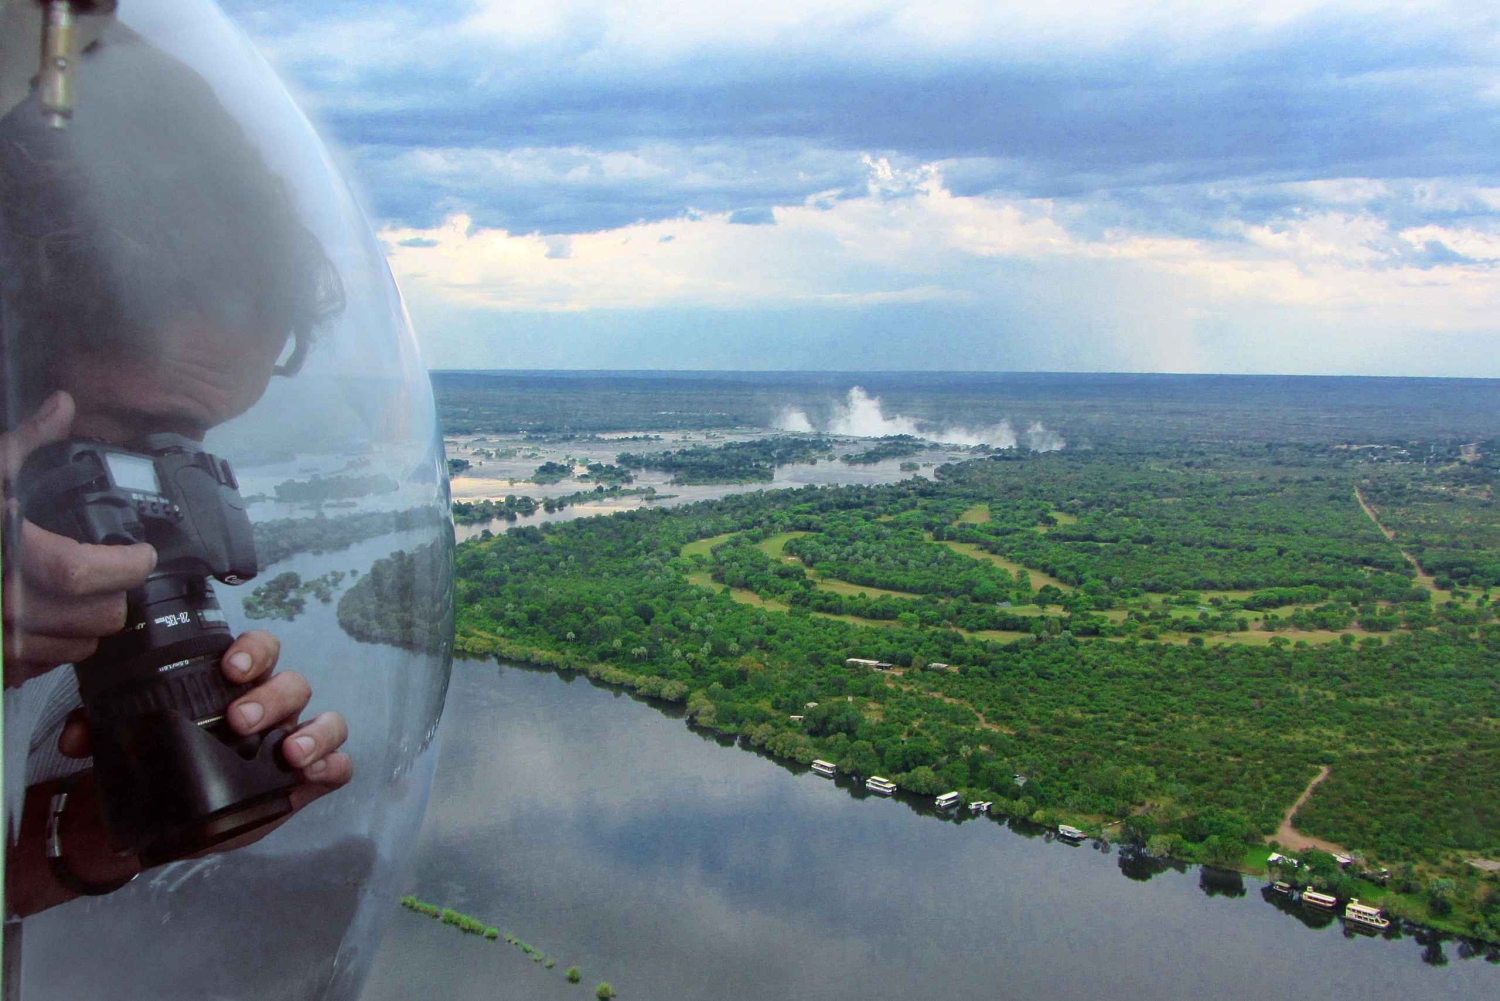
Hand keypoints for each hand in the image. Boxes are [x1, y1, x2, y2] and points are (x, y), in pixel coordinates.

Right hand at [2, 391, 157, 687]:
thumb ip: (23, 443)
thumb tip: (61, 406)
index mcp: (3, 554)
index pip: (83, 573)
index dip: (125, 566)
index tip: (141, 554)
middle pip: (96, 617)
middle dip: (113, 594)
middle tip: (112, 574)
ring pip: (76, 647)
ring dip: (84, 624)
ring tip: (75, 597)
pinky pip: (40, 669)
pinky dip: (49, 648)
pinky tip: (39, 620)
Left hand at [59, 629, 353, 808]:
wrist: (171, 826)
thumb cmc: (163, 767)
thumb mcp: (128, 747)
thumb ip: (100, 732)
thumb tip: (75, 735)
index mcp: (236, 688)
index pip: (259, 651)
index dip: (253, 651)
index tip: (230, 667)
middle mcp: (273, 708)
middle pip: (292, 683)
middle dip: (270, 697)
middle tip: (238, 721)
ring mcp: (295, 743)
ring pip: (327, 719)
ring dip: (311, 731)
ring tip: (286, 754)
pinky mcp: (308, 782)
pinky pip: (339, 766)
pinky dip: (331, 765)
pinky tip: (311, 775)